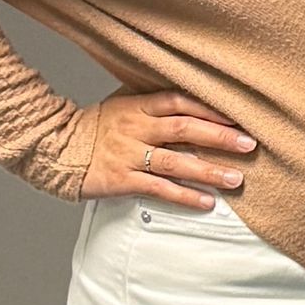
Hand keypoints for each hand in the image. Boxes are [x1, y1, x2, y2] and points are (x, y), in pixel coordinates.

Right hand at [80, 87, 256, 209]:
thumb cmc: (97, 126)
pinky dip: (185, 196)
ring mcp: (129, 155)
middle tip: (249, 145)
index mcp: (138, 105)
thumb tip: (198, 105)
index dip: (211, 109)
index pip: (181, 102)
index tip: (239, 117)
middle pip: (185, 129)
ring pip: (176, 162)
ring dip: (209, 171)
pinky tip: (207, 202)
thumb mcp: (124, 105)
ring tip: (236, 179)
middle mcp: (136, 128)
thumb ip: (156, 105)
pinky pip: (159, 189)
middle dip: (220, 137)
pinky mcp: (122, 180)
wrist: (55, 149)